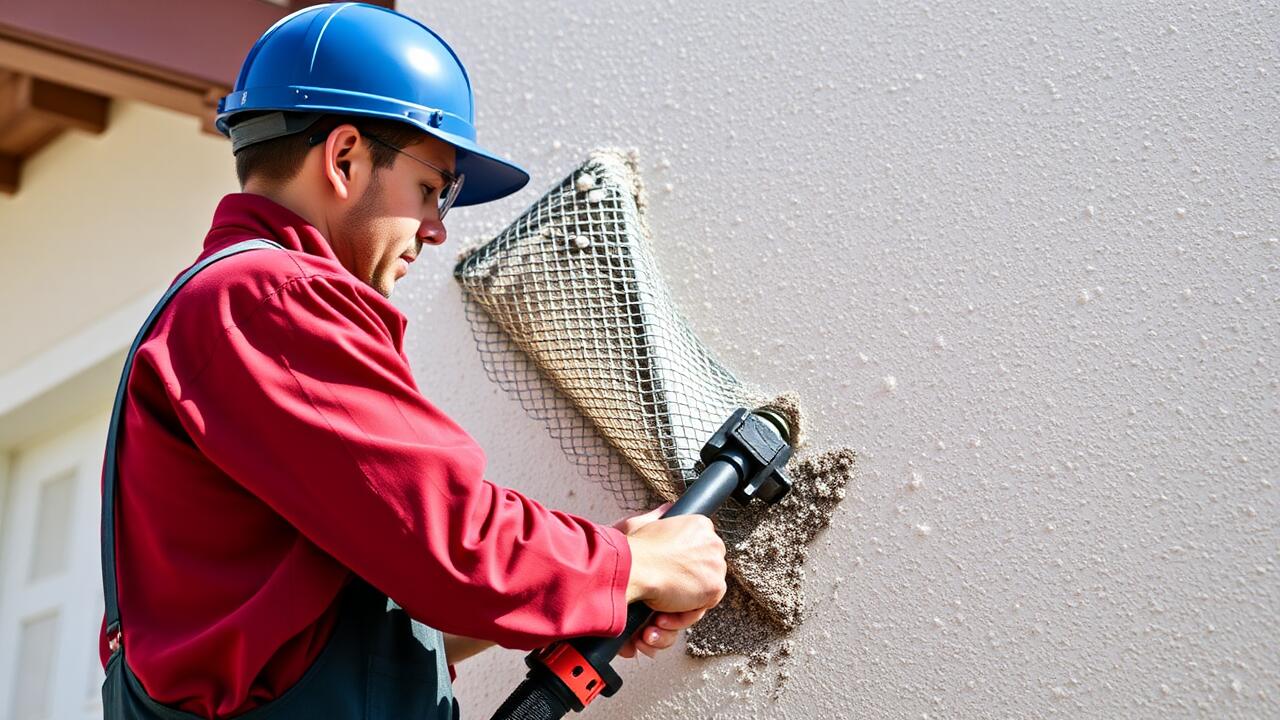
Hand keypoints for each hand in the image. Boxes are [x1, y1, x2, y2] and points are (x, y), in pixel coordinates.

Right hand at [612, 503, 723, 657]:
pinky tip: (659, 616)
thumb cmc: (633, 549)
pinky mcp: (714, 587)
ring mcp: (716, 565)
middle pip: (704, 570)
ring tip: (655, 610)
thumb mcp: (643, 523)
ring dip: (677, 604)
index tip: (665, 574)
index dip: (682, 566)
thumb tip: (667, 508)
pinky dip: (679, 616)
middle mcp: (713, 541)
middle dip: (682, 585)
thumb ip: (659, 517)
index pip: (700, 550)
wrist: (633, 568)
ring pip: (702, 591)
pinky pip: (700, 608)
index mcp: (700, 525)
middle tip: (659, 594)